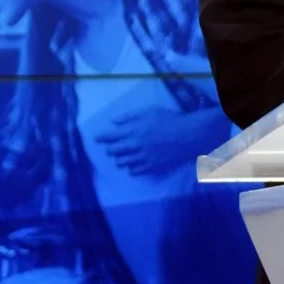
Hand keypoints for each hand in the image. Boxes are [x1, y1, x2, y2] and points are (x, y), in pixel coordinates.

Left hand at [93, 103, 224, 176]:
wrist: (187, 135)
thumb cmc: (169, 119)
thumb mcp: (148, 111)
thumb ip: (129, 117)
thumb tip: (113, 121)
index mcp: (132, 131)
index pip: (109, 136)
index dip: (101, 137)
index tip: (96, 138)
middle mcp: (134, 146)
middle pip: (114, 151)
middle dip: (110, 149)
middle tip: (110, 148)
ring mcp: (142, 158)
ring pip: (122, 163)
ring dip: (119, 159)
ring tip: (121, 157)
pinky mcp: (151, 167)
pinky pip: (134, 171)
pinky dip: (131, 168)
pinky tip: (132, 165)